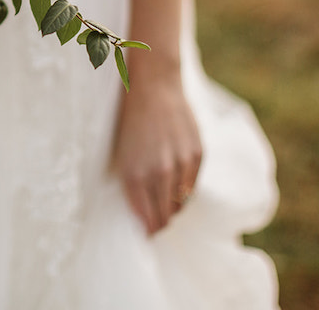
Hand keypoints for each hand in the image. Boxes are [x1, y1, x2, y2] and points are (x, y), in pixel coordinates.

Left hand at [109, 70, 201, 234]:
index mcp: (135, 175)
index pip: (148, 220)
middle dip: (160, 223)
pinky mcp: (197, 154)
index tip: (147, 232)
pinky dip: (185, 190)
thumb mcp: (121, 156)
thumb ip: (132, 187)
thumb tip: (143, 216)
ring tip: (165, 203)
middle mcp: (159, 173)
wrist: (153, 87)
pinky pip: (193, 185)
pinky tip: (175, 185)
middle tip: (156, 222)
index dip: (148, 230)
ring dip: (173, 207)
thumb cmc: (129, 122)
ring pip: (181, 203)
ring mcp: (181, 164)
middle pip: (166, 216)